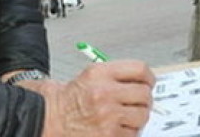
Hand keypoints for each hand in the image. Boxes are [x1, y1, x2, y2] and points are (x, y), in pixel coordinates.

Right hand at [23, 60, 154, 136]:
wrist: (51, 120)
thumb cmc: (71, 99)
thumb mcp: (90, 76)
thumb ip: (117, 75)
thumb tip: (144, 81)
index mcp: (100, 73)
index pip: (139, 69)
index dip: (148, 77)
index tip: (149, 82)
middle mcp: (104, 93)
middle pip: (144, 93)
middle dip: (144, 99)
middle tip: (139, 102)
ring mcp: (107, 116)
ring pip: (142, 115)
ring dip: (138, 117)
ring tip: (126, 116)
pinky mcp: (109, 135)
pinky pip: (133, 133)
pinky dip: (128, 132)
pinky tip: (117, 128)